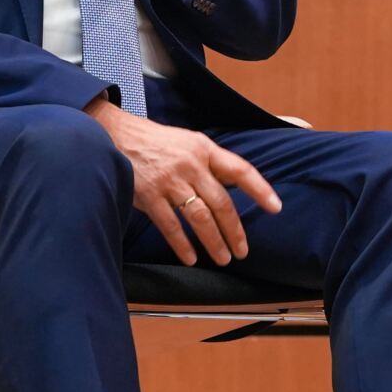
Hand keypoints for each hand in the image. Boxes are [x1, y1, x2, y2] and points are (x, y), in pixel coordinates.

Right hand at [84, 99, 281, 265]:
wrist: (116, 134)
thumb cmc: (157, 142)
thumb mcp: (190, 142)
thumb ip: (211, 163)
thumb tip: (236, 187)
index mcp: (205, 149)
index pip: (240, 170)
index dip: (260, 189)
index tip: (275, 207)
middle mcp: (191, 164)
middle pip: (222, 202)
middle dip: (235, 231)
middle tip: (242, 251)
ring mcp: (169, 180)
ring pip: (200, 217)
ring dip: (213, 241)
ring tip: (222, 258)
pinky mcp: (149, 194)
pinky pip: (170, 225)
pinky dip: (182, 245)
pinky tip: (191, 257)